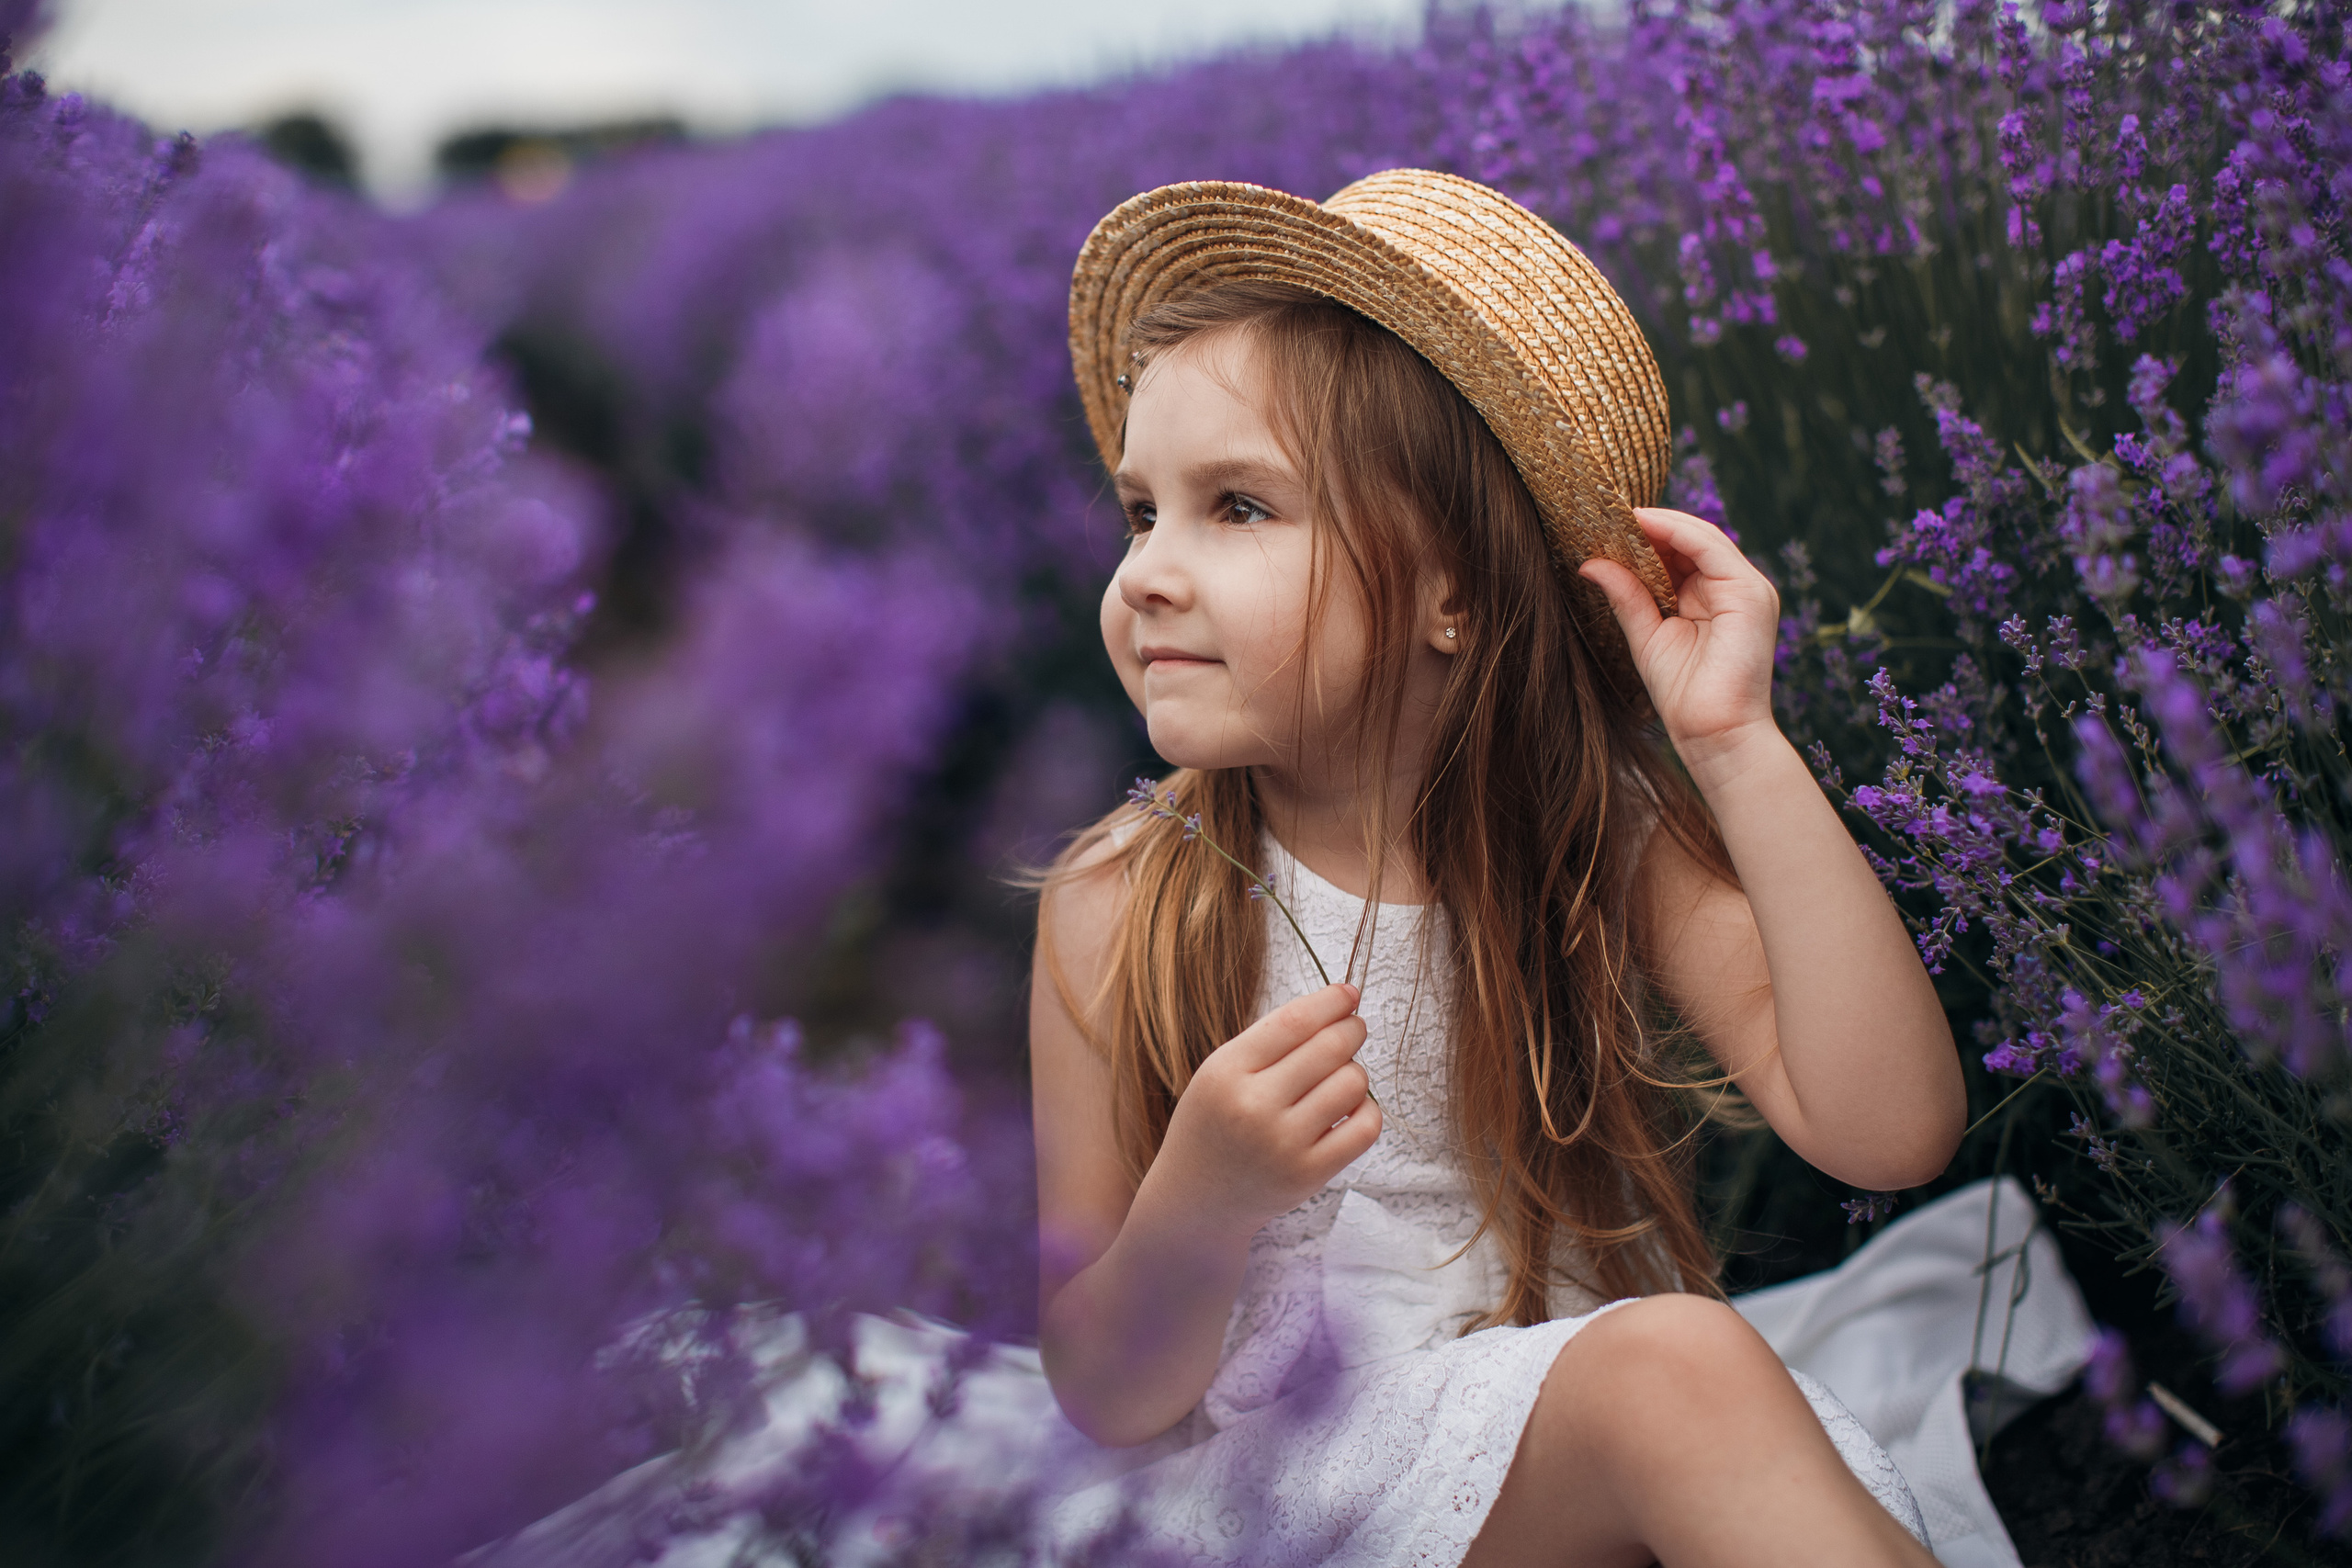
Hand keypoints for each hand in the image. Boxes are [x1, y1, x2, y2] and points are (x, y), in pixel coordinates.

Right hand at [1153, 982, 1380, 1240]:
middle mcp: (1253, 1107)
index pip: (1293, 1022)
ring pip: (1352, 1083)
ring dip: (1355, 1071)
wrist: (1196, 1198)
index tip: (1349, 993)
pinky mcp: (1308, 1175)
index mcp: (1225, 1072)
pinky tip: (1350, 1108)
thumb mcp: (1220, 1073)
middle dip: (1351, 1030)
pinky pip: (1365, 1128)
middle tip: (1353, 1029)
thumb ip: (1271, 1041)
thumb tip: (1340, 1003)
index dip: (1330, 1001)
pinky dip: (1367, 1110)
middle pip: (1329, 1048)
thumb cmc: (1215, 1123)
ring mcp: (1282, 1144)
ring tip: (1339, 1076)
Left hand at [1579, 507, 1781, 782]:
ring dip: (1659, 523)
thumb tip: (1589, 562)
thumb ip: (1626, 596)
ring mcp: (1747, 588)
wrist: (1713, 735)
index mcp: (1714, 597)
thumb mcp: (1645, 635)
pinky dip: (1675, 531)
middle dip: (1649, 525)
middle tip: (1603, 512)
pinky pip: (1710, 548)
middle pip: (1691, 540)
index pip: (1681, 552)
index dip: (1645, 535)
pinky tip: (1642, 525)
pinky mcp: (1750, 593)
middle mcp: (1734, 588)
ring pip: (1701, 537)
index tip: (1603, 523)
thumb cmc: (1682, 696)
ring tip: (1617, 515)